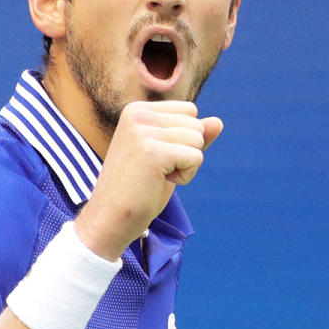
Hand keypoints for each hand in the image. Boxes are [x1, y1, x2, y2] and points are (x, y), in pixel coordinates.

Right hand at [75, 101, 222, 260]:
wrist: (110, 219)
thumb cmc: (139, 189)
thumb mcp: (169, 156)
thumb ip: (191, 136)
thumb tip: (218, 121)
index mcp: (138, 109)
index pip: (190, 111)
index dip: (183, 139)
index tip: (157, 157)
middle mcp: (138, 114)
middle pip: (197, 124)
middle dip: (187, 152)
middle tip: (156, 170)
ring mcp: (143, 131)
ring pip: (198, 140)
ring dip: (186, 165)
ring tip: (156, 176)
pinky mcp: (153, 151)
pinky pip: (196, 157)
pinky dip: (186, 176)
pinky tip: (159, 183)